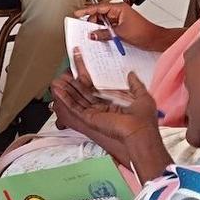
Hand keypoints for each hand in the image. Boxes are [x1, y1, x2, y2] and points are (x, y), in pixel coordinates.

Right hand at [51, 49, 166, 177]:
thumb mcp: (142, 95)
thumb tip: (131, 73)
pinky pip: (75, 107)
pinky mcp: (89, 118)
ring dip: (66, 90)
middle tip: (64, 73)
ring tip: (56, 80)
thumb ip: (135, 84)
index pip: (98, 89)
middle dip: (73, 84)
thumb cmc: (143, 117)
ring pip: (77, 99)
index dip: (88, 79)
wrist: (139, 131)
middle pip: (84, 93)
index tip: (80, 68)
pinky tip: (57, 91)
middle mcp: (102, 108)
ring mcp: (94, 113)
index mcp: (114, 103)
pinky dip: (65, 99)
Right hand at [75, 1, 164, 50]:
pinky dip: (104, 31)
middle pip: (100, 14)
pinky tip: (101, 37)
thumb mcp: (121, 34)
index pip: (99, 7)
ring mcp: (120, 18)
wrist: (155, 40)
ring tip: (95, 35)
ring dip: (99, 28)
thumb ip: (105, 33)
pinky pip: (108, 27)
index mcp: (119, 8)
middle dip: (93, 21)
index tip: (77, 13)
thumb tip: (92, 34)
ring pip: (103, 21)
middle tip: (87, 30)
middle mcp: (118, 11)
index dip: (87, 10)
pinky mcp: (121, 25)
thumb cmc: (143, 33)